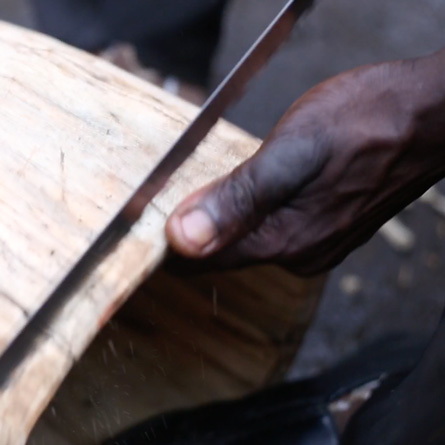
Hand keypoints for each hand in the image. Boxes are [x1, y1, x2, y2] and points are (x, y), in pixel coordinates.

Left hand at [166, 50, 444, 274]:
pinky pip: (272, 230)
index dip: (169, 242)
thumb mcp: (292, 153)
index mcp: (283, 240)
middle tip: (164, 198)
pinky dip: (250, 214)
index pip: (203, 260)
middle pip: (224, 252)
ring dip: (221, 220)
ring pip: (247, 241)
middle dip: (192, 230)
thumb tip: (184, 238)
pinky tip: (246, 190)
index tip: (144, 218)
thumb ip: (237, 199)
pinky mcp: (325, 227)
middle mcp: (298, 253)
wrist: (428, 119)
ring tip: (198, 190)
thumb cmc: (366, 124)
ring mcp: (315, 244)